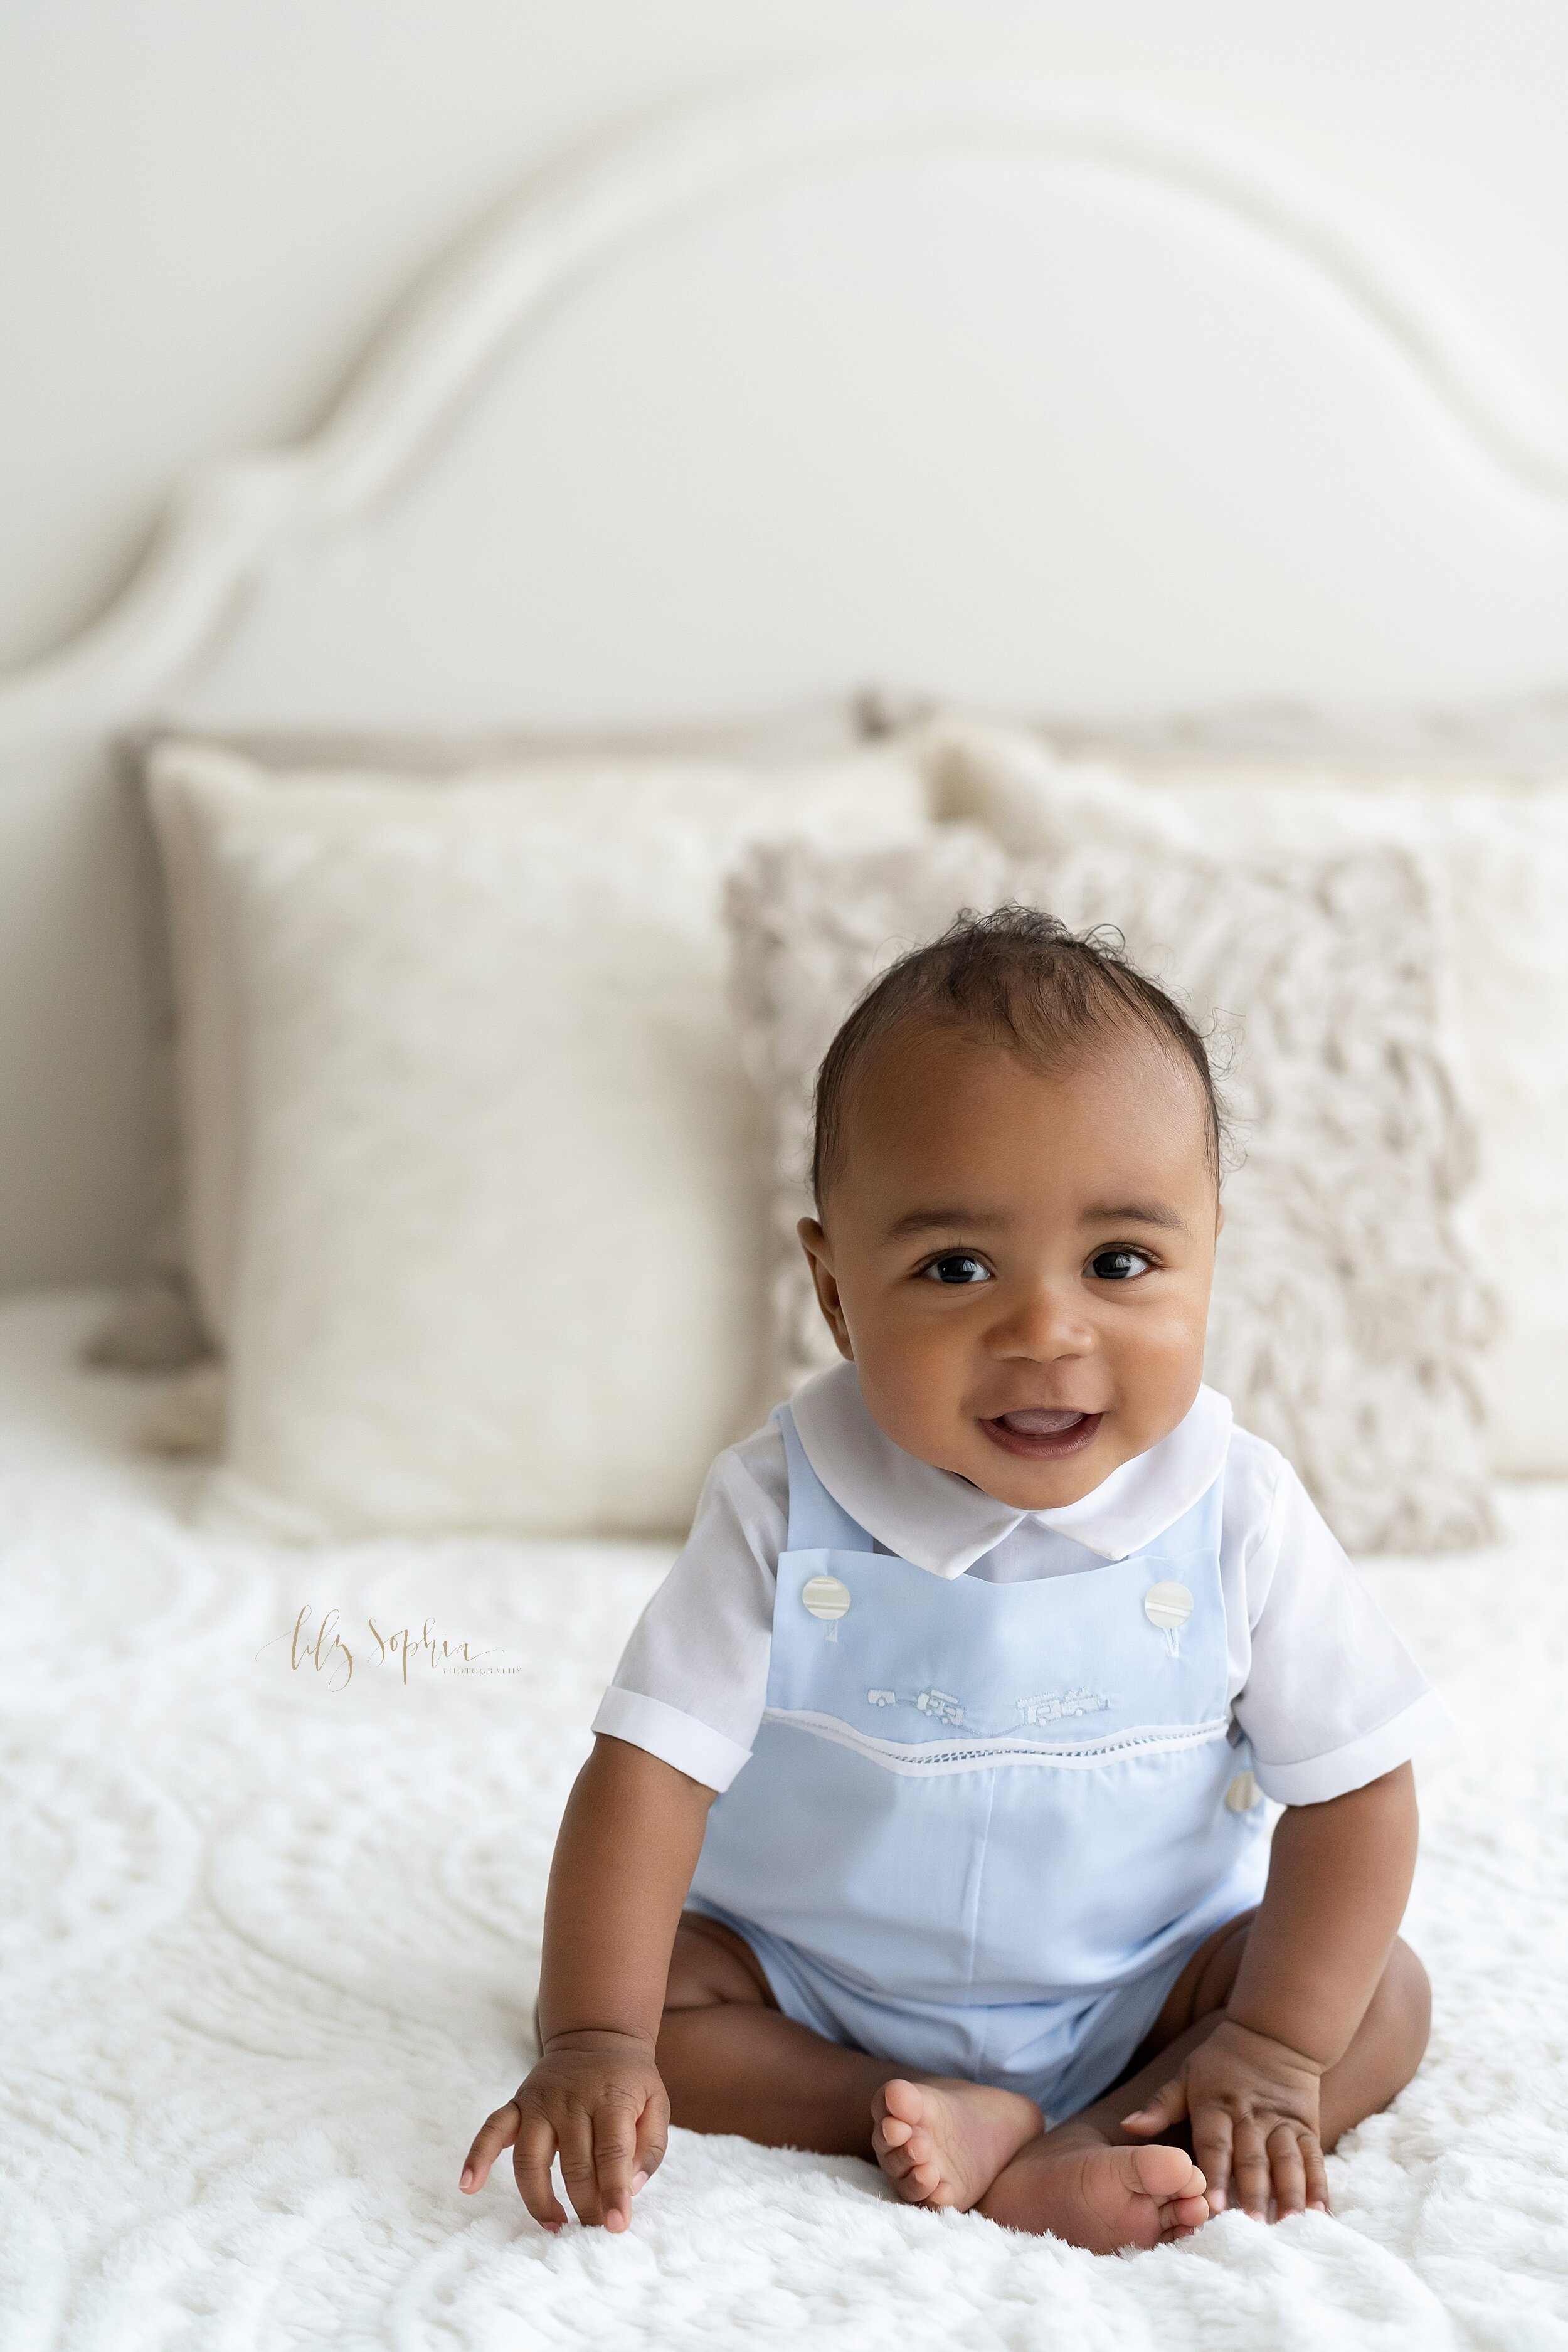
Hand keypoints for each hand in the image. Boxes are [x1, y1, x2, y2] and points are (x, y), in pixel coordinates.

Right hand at [460, 2029, 668, 2231]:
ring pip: (530, 2158)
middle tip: (593, 2230)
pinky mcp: (517, 2104)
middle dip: (584, 2205)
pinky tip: (469, 2185)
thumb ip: (651, 2147)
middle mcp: (572, 2101)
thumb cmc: (629, 2081)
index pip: (612, 2152)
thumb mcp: (656, 2103)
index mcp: (611, 2099)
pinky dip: (477, 2155)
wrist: (597, 2036)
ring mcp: (540, 2102)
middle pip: (574, 2164)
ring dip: (539, 2199)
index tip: (616, 2226)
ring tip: (555, 2225)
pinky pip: (492, 2130)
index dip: (614, 2192)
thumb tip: (630, 2189)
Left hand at [1122, 2018, 1327, 2218]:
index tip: (1211, 2205)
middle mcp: (1251, 2116)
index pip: (1214, 2145)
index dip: (1213, 2175)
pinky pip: (1313, 2159)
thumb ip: (1161, 2105)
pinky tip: (1320, 2213)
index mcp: (1217, 2105)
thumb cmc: (1221, 2062)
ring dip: (1289, 2195)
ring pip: (1286, 2161)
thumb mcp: (1187, 2075)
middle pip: (1252, 2159)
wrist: (1273, 2032)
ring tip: (1289, 2226)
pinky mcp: (1307, 2127)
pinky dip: (1318, 2186)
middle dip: (1252, 2194)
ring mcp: (1281, 2122)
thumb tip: (1128, 2126)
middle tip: (1252, 2228)